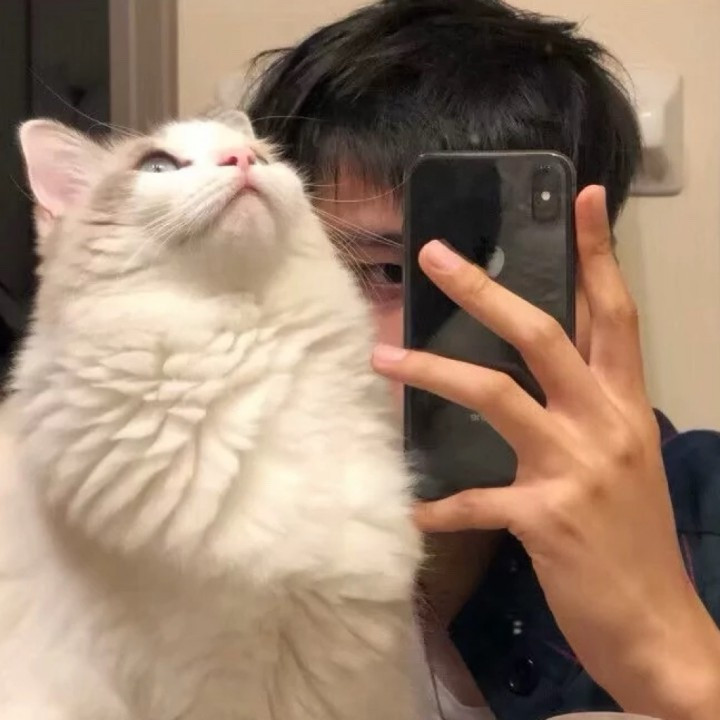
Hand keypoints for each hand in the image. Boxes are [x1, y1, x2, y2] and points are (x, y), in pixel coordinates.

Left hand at [372, 186, 719, 718]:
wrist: (660, 627)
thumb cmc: (635, 540)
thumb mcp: (622, 462)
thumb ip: (584, 414)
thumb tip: (535, 381)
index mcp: (625, 406)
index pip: (614, 314)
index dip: (598, 254)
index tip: (578, 198)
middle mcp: (603, 424)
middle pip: (542, 334)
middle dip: (486, 291)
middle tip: (433, 256)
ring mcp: (574, 467)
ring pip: (495, 394)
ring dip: (432, 372)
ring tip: (382, 357)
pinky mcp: (545, 517)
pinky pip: (476, 501)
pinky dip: (442, 505)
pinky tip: (413, 510)